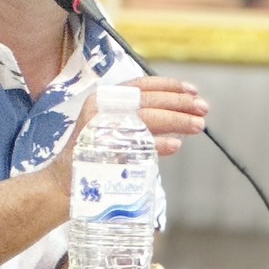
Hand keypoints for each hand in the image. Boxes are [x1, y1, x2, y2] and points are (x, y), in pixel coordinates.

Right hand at [45, 77, 206, 193]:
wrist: (64, 183)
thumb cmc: (94, 156)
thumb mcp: (116, 130)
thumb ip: (142, 122)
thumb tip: (182, 118)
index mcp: (104, 98)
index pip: (140, 84)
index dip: (169, 86)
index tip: (192, 90)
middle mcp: (101, 108)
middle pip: (148, 100)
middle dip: (179, 104)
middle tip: (203, 109)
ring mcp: (100, 127)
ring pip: (146, 118)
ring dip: (176, 121)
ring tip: (198, 126)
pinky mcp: (102, 148)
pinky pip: (137, 143)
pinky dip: (158, 144)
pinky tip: (176, 145)